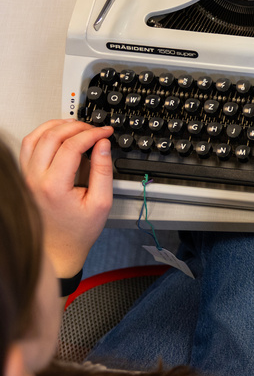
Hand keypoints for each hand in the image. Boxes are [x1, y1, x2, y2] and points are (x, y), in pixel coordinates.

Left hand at [19, 119, 114, 277]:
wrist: (58, 248)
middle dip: (77, 127)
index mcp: (54, 186)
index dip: (92, 134)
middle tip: (94, 129)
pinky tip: (58, 135)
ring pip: (34, 137)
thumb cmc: (78, 231)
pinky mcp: (25, 177)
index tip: (106, 133)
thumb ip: (103, 171)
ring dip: (56, 126)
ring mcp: (26, 177)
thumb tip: (103, 145)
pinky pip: (28, 147)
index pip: (72, 146)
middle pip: (51, 136)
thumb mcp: (102, 202)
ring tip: (76, 127)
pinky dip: (43, 134)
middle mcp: (35, 179)